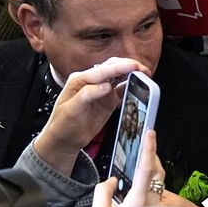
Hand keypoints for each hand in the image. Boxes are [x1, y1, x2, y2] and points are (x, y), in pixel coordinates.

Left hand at [34, 58, 150, 176]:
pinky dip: (132, 88)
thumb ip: (86, 95)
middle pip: (113, 68)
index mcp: (79, 80)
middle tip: (143, 70)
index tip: (134, 66)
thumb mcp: (70, 110)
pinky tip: (140, 87)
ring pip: (120, 78)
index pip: (103, 71)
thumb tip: (105, 85)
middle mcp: (91, 82)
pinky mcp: (108, 101)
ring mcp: (101, 91)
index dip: (120, 67)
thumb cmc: (62, 124)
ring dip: (133, 75)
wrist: (65, 140)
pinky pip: (122, 91)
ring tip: (145, 76)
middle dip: (129, 66)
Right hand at [91, 130, 163, 206]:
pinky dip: (150, 183)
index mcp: (138, 202)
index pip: (146, 170)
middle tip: (147, 141)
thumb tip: (111, 181)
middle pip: (158, 173)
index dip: (149, 149)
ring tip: (144, 158)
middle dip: (153, 155)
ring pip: (160, 182)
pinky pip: (157, 193)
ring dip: (152, 169)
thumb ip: (102, 194)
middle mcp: (152, 205)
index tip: (151, 133)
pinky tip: (141, 184)